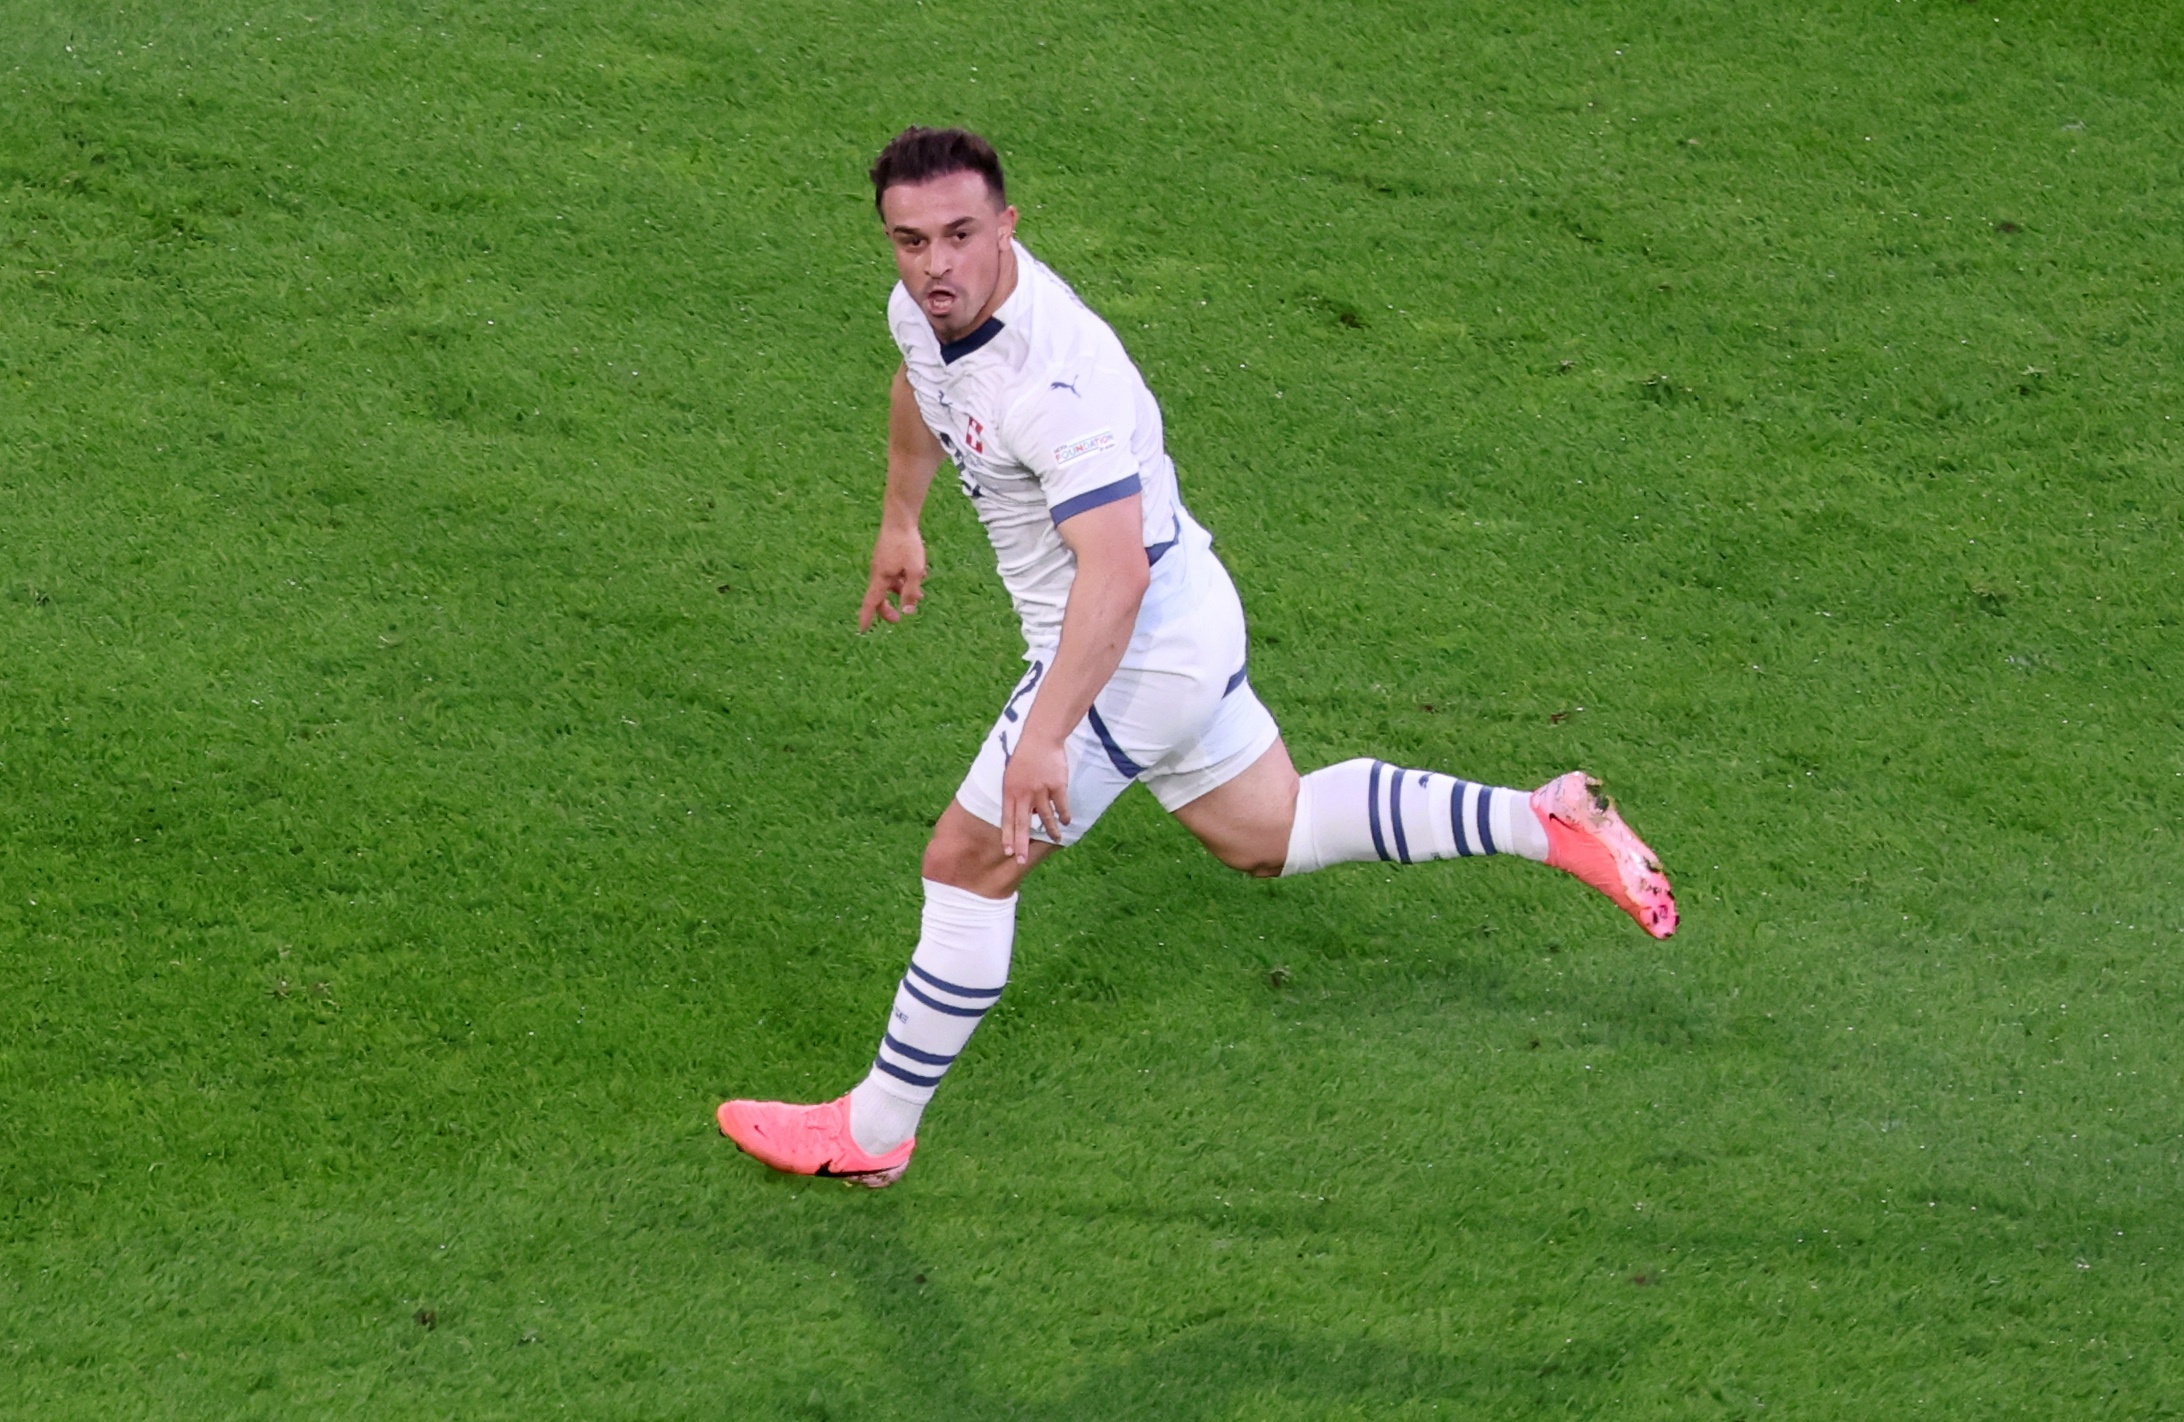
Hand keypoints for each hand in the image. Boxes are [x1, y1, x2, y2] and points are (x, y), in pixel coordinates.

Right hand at [858, 523, 926, 630]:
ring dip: (901, 591)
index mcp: (880, 578)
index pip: (871, 603)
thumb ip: (911, 592)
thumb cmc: (908, 545)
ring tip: (919, 594)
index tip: (862, 630)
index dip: (866, 617)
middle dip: (888, 609)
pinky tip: (919, 573)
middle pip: (879, 597)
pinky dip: (903, 578)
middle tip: (899, 619)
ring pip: (889, 585)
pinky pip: (893, 574)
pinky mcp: (887, 556)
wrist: (900, 519)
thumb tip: (908, 612)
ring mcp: (881, 564)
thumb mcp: (915, 571)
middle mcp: (877, 572)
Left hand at [1000, 733, 1070, 863]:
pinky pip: (1061, 805)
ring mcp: (1041, 790)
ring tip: (1055, 839)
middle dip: (1022, 844)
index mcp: (1010, 791)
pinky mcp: (1057, 785)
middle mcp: (1024, 793)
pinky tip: (1066, 822)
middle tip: (1022, 860)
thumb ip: (1015, 796)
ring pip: (1045, 817)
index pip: (1007, 819)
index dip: (1008, 836)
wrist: (1040, 738)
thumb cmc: (1024, 757)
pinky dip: (1064, 814)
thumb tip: (1025, 815)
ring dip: (1050, 830)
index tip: (1009, 851)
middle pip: (1022, 824)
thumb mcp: (1012, 776)